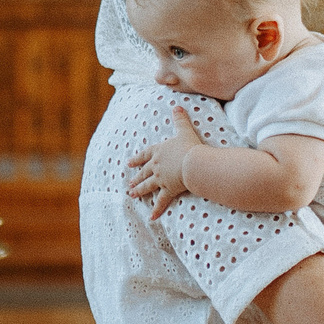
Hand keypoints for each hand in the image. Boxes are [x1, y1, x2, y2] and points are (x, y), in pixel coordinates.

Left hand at [125, 105, 203, 219]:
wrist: (194, 162)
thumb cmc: (190, 146)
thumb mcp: (184, 130)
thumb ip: (180, 119)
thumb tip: (177, 106)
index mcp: (159, 151)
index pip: (145, 155)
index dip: (137, 159)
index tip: (129, 163)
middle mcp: (156, 166)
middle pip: (144, 172)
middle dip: (137, 178)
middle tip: (129, 183)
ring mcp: (161, 179)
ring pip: (147, 186)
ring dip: (139, 191)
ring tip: (132, 195)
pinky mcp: (168, 189)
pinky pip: (161, 202)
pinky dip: (156, 210)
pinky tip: (151, 217)